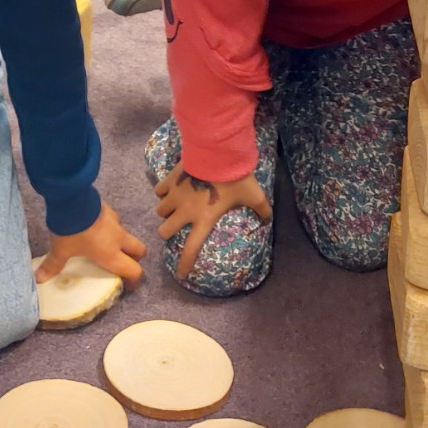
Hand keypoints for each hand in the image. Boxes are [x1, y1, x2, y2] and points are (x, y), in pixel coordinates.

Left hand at [37, 204, 144, 287]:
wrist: (72, 199)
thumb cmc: (71, 231)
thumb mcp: (60, 250)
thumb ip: (52, 265)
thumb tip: (39, 278)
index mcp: (110, 254)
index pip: (133, 270)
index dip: (134, 280)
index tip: (128, 285)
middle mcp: (118, 239)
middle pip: (139, 250)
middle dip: (135, 257)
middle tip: (122, 262)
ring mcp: (115, 222)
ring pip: (126, 234)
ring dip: (121, 240)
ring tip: (105, 243)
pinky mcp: (109, 209)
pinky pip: (115, 220)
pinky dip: (110, 226)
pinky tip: (96, 225)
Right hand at [154, 165, 271, 281]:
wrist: (218, 152)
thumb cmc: (235, 178)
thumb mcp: (253, 195)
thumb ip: (261, 210)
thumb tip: (268, 220)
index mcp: (203, 220)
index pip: (190, 249)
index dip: (184, 264)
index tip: (180, 275)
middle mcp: (185, 211)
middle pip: (164, 230)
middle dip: (167, 231)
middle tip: (175, 226)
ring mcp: (175, 195)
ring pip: (160, 210)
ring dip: (165, 211)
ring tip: (172, 207)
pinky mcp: (170, 180)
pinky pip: (158, 190)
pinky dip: (163, 191)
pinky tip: (170, 189)